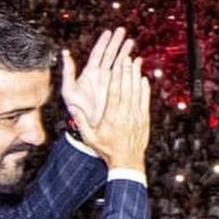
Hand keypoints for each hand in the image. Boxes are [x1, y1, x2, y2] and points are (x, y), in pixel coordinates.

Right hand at [62, 28, 149, 171]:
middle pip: (127, 89)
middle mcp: (125, 114)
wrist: (127, 162)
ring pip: (137, 92)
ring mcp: (136, 117)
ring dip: (136, 76)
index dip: (117, 77)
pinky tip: (143, 79)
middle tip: (127, 56)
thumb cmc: (106, 149)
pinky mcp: (144, 120)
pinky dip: (144, 89)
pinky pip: (145, 101)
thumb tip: (73, 107)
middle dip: (127, 71)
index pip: (114, 93)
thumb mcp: (90, 137)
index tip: (117, 64)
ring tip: (136, 62)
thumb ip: (82, 122)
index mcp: (112, 117)